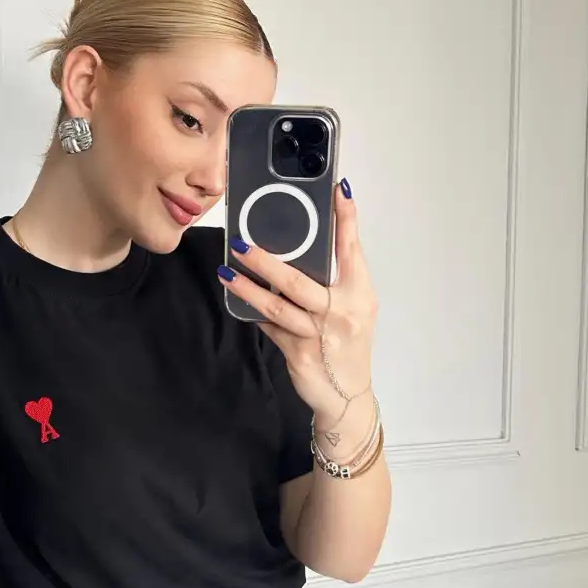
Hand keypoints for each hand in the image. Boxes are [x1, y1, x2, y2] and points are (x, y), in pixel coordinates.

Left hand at [219, 178, 377, 424]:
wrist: (347, 396)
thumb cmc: (347, 345)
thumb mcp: (354, 308)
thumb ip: (335, 281)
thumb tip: (300, 248)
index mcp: (360, 293)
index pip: (352, 249)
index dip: (346, 219)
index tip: (337, 191)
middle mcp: (342, 311)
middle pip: (299, 280)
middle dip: (266, 260)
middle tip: (240, 242)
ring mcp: (319, 334)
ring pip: (277, 306)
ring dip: (249, 288)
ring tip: (227, 272)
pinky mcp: (299, 353)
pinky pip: (271, 328)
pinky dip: (255, 315)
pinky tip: (238, 301)